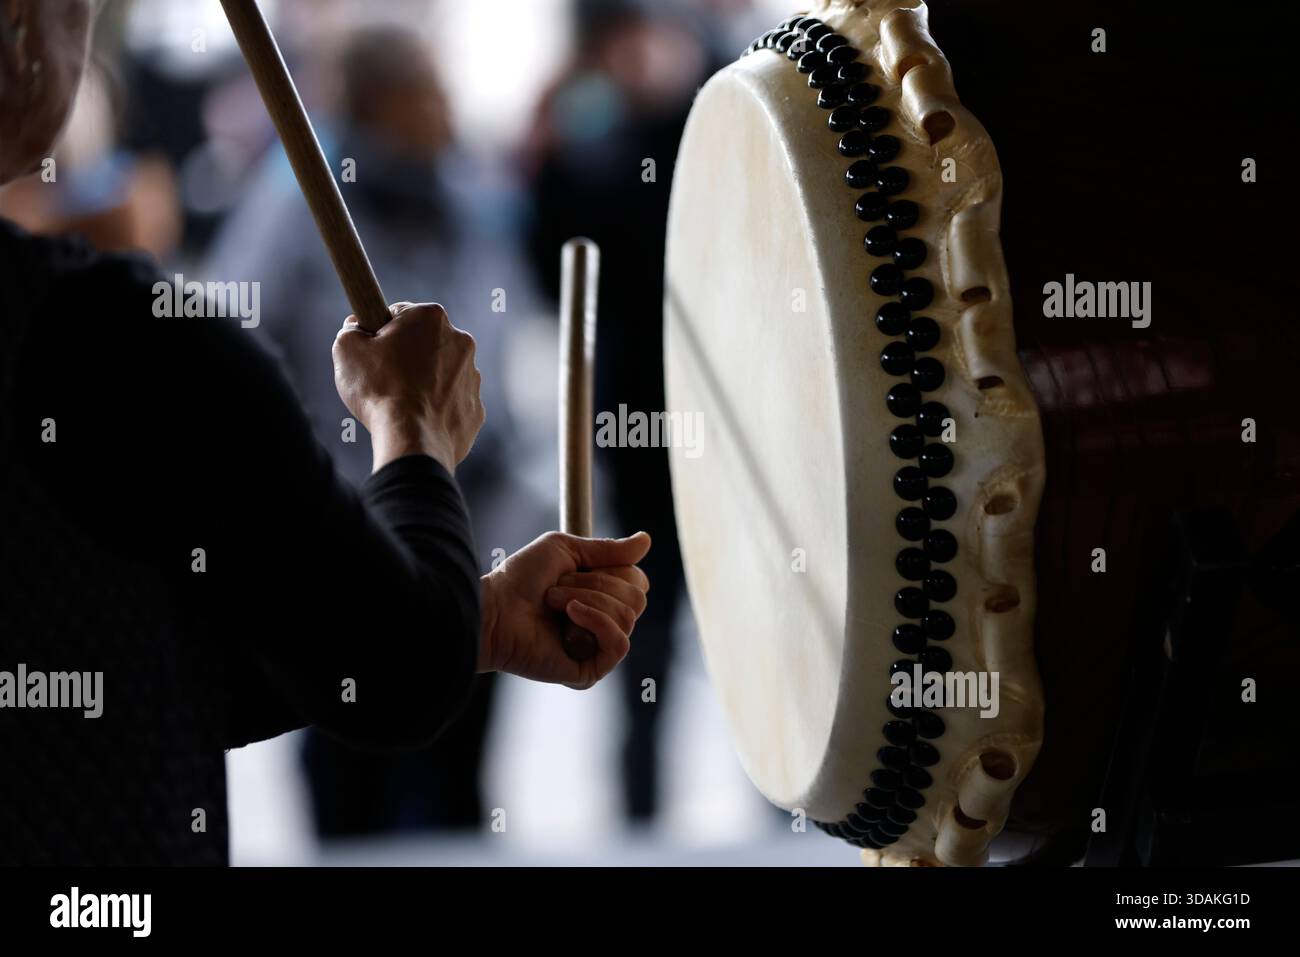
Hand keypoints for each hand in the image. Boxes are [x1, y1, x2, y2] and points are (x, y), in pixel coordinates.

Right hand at [332, 302, 484, 473]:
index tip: (371, 351)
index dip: (379, 332)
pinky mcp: (476, 408)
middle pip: (423, 343)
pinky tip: (418, 419)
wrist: (412, 439)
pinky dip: (436, 409)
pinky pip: (451, 403)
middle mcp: (460, 341)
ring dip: (423, 382)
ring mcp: (473, 376)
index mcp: (431, 317)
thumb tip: (356, 328)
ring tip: (400, 403)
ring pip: (440, 373)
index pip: (399, 314)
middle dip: (404, 356)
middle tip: (383, 379)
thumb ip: (350, 330)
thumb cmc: (379, 389)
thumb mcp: (346, 349)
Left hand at [480, 532, 651, 689]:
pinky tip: (570, 616)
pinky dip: (597, 622)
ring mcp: (598, 647)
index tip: (578, 567)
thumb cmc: (520, 578)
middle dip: (596, 584)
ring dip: (587, 600)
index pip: (638, 582)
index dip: (614, 570)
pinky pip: (619, 644)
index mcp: (602, 596)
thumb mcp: (566, 549)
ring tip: (553, 603)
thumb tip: (646, 540)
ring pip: (626, 616)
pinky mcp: (591, 670)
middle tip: (557, 587)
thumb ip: (608, 549)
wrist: (494, 610)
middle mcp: (604, 622)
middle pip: (636, 598)